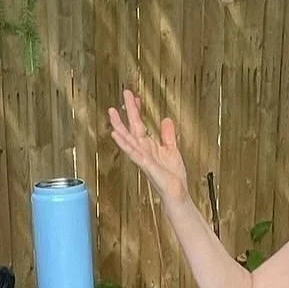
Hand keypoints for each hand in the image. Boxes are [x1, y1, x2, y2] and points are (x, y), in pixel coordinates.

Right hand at [107, 88, 190, 203]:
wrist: (176, 193)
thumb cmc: (172, 176)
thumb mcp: (172, 150)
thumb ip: (167, 135)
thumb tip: (166, 120)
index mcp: (149, 146)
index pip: (140, 124)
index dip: (138, 110)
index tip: (135, 97)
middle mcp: (143, 150)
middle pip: (132, 127)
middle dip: (128, 111)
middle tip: (125, 93)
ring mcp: (142, 157)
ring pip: (128, 138)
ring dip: (120, 125)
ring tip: (112, 112)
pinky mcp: (146, 165)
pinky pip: (133, 152)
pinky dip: (125, 143)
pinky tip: (116, 135)